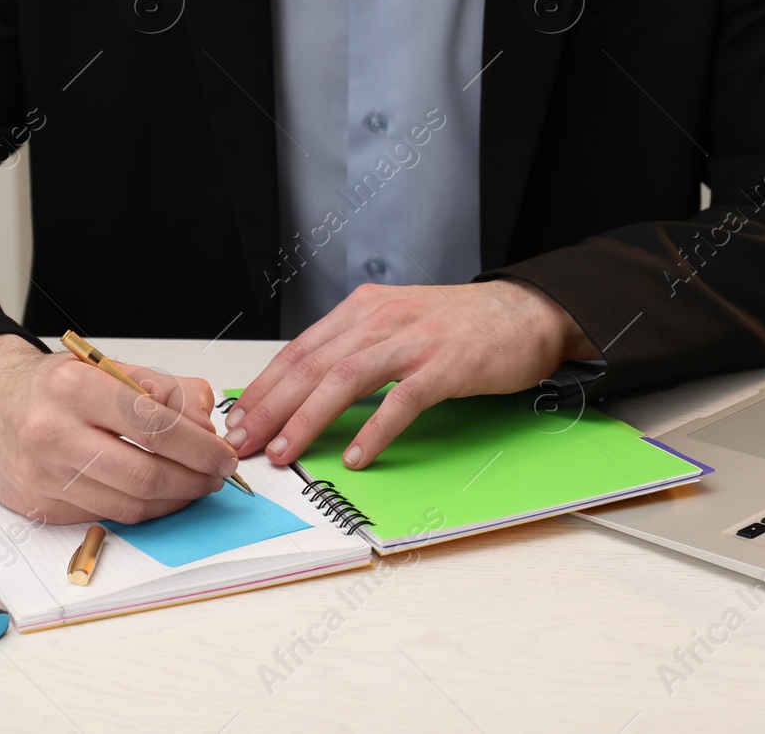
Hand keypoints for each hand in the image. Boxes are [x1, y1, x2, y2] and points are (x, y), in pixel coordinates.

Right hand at [0, 334, 239, 523]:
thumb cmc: (53, 386)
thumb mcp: (108, 367)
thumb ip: (164, 389)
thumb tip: (205, 424)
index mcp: (75, 389)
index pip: (155, 426)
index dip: (200, 448)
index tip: (223, 455)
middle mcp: (53, 433)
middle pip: (144, 474)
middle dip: (193, 480)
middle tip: (215, 476)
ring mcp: (43, 475)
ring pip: (128, 505)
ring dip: (172, 501)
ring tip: (192, 486)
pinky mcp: (39, 506)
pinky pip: (104, 515)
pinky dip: (139, 509)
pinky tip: (155, 495)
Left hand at [226, 279, 598, 469]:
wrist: (526, 311)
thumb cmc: (461, 325)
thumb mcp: (397, 322)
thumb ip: (356, 348)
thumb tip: (307, 391)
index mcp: (363, 308)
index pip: (299, 350)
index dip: (264, 387)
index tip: (238, 419)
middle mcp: (380, 318)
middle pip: (311, 366)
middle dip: (270, 408)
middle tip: (243, 443)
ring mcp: (412, 340)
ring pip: (343, 381)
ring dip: (307, 420)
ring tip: (285, 453)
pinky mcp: (445, 365)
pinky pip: (400, 401)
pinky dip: (374, 430)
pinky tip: (357, 456)